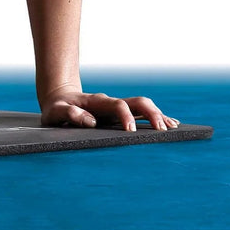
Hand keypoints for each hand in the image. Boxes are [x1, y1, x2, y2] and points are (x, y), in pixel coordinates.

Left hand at [40, 87, 180, 131]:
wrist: (59, 98)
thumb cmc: (57, 109)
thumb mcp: (55, 112)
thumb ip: (69, 114)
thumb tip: (90, 122)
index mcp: (96, 103)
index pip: (117, 105)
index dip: (126, 116)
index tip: (132, 131)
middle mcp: (110, 103)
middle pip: (137, 102)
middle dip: (152, 115)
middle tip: (163, 131)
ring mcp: (118, 108)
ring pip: (143, 106)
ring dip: (159, 116)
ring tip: (174, 129)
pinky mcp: (121, 114)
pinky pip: (143, 113)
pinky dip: (157, 118)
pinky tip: (171, 126)